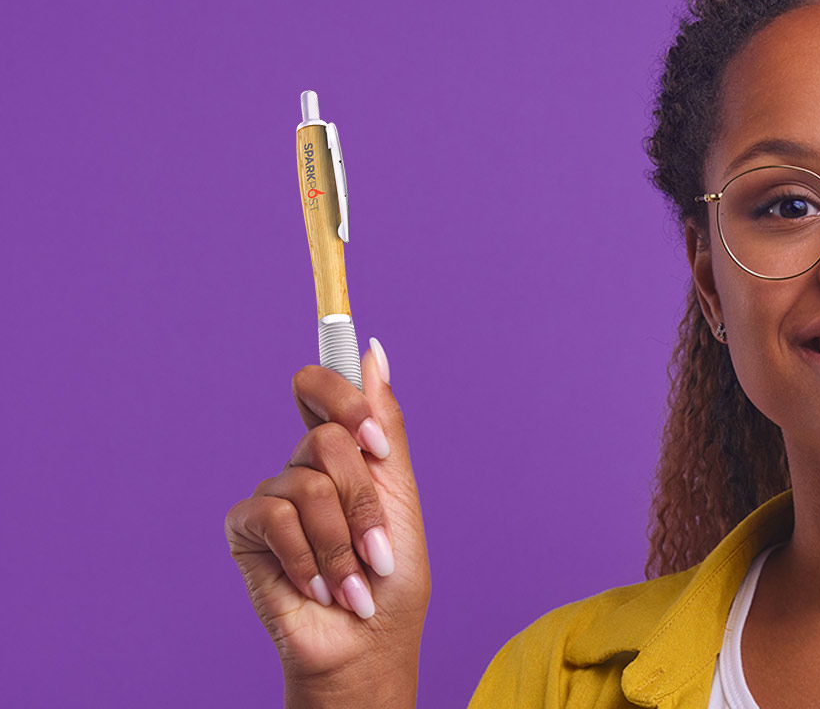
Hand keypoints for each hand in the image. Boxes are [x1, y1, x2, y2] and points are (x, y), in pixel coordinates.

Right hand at [225, 341, 430, 689]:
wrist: (368, 643)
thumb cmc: (391, 577)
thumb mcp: (401, 495)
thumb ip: (385, 424)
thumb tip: (374, 350)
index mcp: (343, 451)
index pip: (321, 386)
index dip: (344, 397)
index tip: (375, 442)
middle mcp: (304, 465)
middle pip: (327, 437)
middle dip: (364, 501)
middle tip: (379, 549)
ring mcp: (273, 494)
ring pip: (307, 483)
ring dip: (342, 543)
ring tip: (353, 584)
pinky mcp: (245, 529)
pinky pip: (275, 516)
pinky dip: (307, 557)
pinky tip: (317, 587)